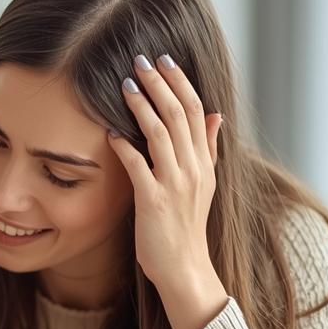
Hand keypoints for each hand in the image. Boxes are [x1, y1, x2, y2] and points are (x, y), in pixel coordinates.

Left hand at [112, 54, 228, 328]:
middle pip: (179, 115)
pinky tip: (111, 132)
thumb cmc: (185, 227)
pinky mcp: (154, 202)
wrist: (185, 269)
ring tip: (126, 84)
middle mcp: (193, 168)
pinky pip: (139, 167)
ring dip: (143, 106)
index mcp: (203, 161)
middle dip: (160, 83)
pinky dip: (126, 147)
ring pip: (161, 134)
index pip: (196, 111)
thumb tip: (216, 115)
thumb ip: (207, 148)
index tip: (163, 59)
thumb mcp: (204, 184)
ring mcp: (175, 184)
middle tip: (140, 60)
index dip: (180, 82)